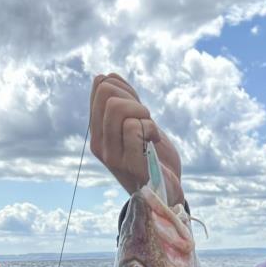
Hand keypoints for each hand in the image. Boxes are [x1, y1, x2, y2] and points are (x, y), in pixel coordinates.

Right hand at [89, 73, 183, 204]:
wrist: (167, 190)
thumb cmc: (154, 157)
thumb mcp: (136, 124)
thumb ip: (123, 103)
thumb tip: (105, 77)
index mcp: (98, 131)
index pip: (100, 86)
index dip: (125, 87)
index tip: (138, 107)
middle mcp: (99, 144)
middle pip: (107, 93)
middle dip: (133, 99)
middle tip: (145, 119)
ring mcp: (112, 155)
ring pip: (118, 108)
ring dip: (142, 114)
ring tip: (150, 131)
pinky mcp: (128, 164)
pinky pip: (135, 128)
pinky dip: (151, 129)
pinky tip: (154, 142)